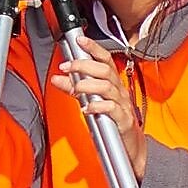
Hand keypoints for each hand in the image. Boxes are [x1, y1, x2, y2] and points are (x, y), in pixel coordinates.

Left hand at [50, 37, 149, 162]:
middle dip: (84, 66)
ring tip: (75, 89)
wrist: (130, 146)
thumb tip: (57, 79)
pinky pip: (112, 109)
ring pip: (107, 87)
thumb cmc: (113, 120)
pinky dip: (97, 107)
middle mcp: (119, 91)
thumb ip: (74, 88)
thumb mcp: (92, 100)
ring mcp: (122, 105)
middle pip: (104, 70)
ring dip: (88, 86)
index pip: (105, 60)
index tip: (80, 41)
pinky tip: (86, 108)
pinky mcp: (123, 120)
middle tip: (67, 67)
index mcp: (113, 83)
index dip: (94, 48)